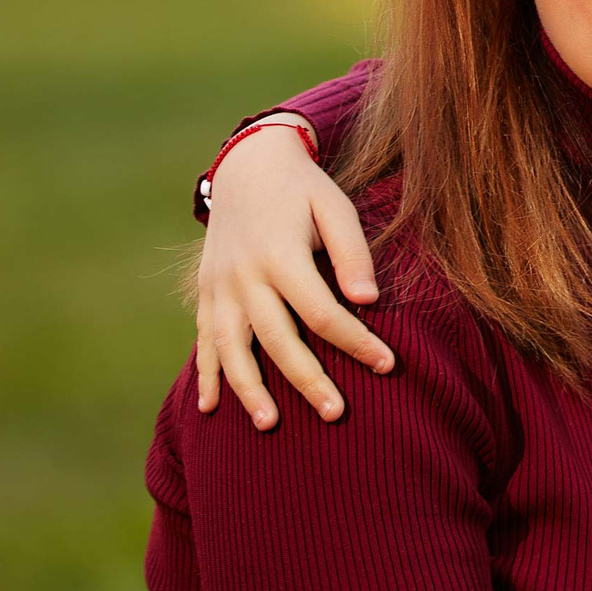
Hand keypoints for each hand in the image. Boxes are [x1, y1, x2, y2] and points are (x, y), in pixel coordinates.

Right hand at [194, 117, 392, 428]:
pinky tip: (211, 409)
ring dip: (248, 389)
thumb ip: (351, 253)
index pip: (322, 312)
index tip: (388, 365)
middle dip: (308, 379)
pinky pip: (203, 340)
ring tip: (269, 424)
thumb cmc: (303, 191)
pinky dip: (206, 375)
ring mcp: (220, 287)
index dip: (356, 341)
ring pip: (230, 348)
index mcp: (280, 254)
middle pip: (277, 339)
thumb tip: (368, 300)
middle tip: (335, 415)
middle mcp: (245, 275)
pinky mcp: (206, 293)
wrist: (248, 166)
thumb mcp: (335, 207)